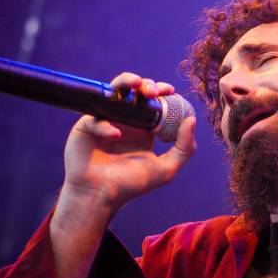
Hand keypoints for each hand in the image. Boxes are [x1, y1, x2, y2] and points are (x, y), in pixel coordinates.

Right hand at [62, 72, 196, 212]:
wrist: (101, 196)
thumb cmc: (132, 184)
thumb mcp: (166, 168)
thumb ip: (184, 147)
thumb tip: (191, 120)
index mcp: (144, 127)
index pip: (154, 102)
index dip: (162, 91)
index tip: (170, 91)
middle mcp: (125, 121)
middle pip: (135, 92)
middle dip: (146, 85)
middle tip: (154, 91)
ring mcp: (105, 121)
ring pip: (113, 92)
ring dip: (125, 82)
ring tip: (136, 84)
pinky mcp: (85, 127)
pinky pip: (95, 118)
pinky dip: (105, 124)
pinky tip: (115, 135)